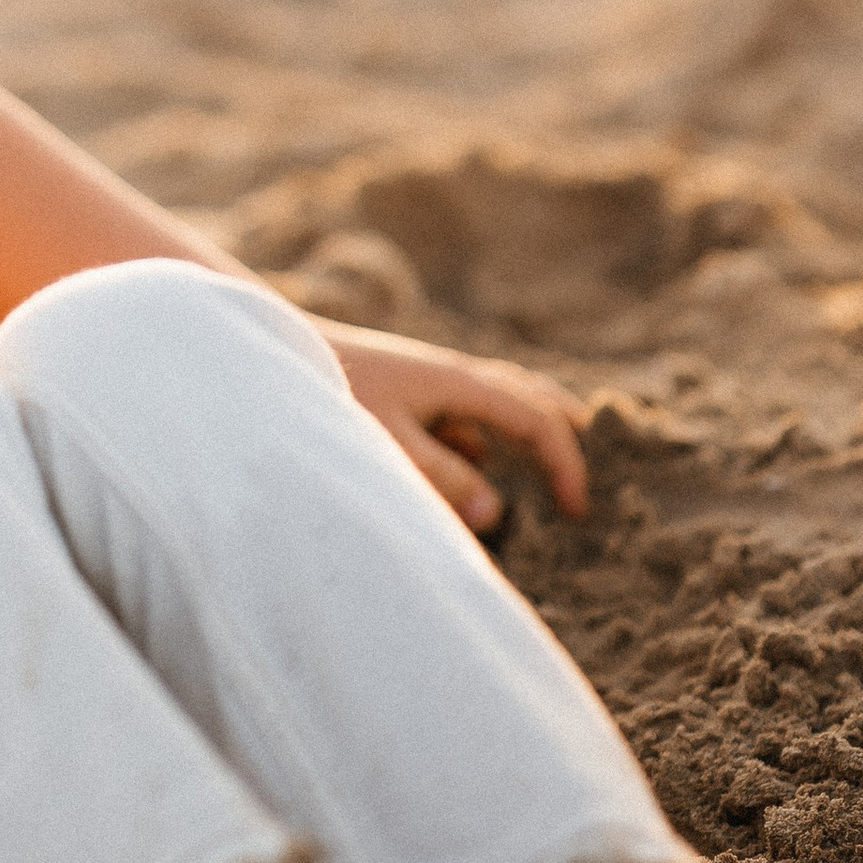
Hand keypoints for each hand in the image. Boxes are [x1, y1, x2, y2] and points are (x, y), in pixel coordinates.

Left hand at [315, 322, 589, 534]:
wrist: (274, 350)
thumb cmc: (329, 392)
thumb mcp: (386, 443)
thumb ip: (440, 479)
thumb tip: (495, 513)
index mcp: (458, 382)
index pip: (534, 418)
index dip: (563, 463)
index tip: (576, 510)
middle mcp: (451, 374)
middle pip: (526, 395)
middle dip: (560, 429)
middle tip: (587, 463)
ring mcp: (428, 380)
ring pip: (494, 403)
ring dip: (520, 430)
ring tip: (545, 462)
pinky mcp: (406, 391)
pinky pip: (457, 416)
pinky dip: (474, 440)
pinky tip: (469, 464)